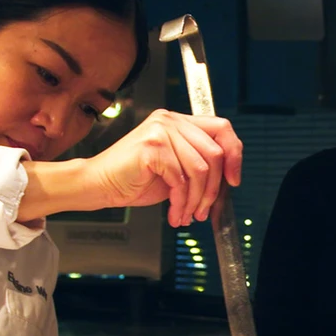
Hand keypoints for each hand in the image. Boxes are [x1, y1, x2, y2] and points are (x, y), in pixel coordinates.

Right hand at [84, 109, 242, 227]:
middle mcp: (171, 120)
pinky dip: (180, 202)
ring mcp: (161, 130)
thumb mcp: (177, 171)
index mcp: (179, 122)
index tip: (233, 179)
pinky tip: (175, 213)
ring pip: (199, 169)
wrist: (100, 185)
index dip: (234, 155)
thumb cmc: (135, 179)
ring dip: (196, 200)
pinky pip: (180, 179)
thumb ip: (200, 166)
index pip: (222, 128)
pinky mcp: (152, 147)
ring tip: (187, 214)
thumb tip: (228, 180)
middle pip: (214, 153)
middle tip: (205, 209)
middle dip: (213, 189)